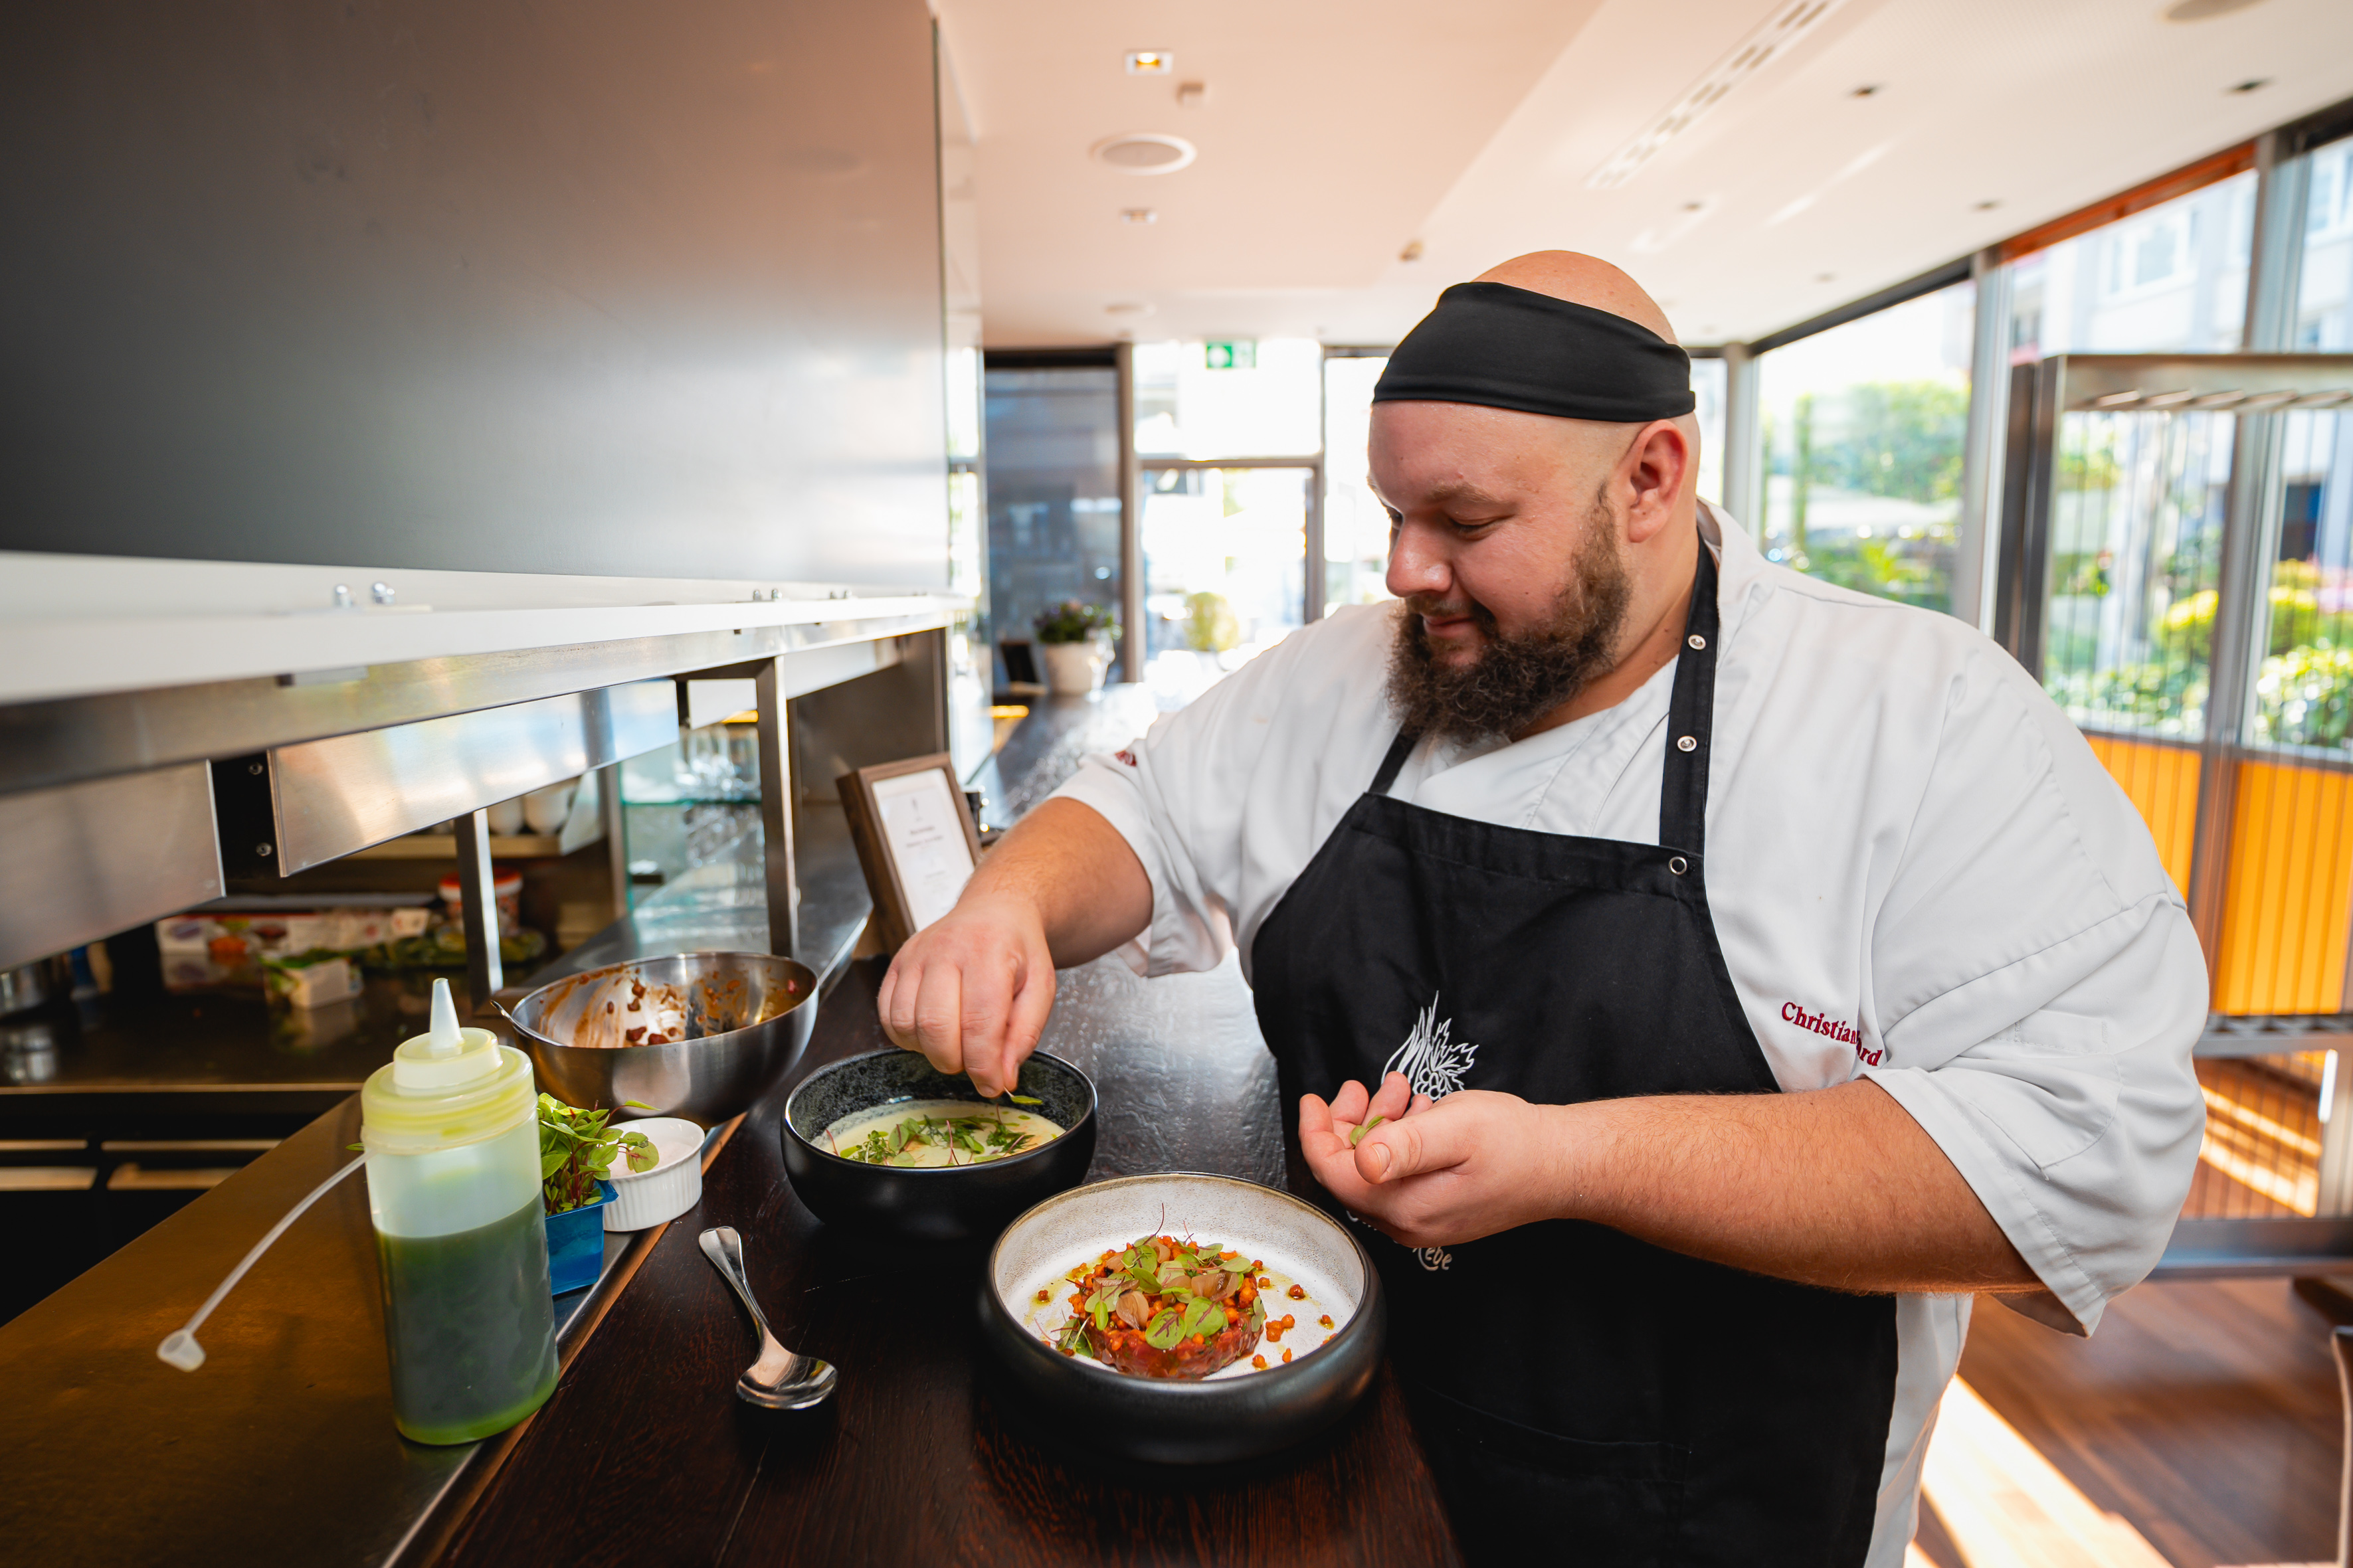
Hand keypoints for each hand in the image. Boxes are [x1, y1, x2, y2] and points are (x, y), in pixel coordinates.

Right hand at [875, 891, 1055, 1098]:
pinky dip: (907, 1038)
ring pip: (906, 1023)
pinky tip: (931, 1033)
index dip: (984, 1066)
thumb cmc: (1017, 950)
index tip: (993, 1086)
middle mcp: (946, 948)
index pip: (979, 1022)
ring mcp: (915, 954)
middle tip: (973, 1064)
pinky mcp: (896, 963)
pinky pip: (888, 1015)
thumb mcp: (1041, 988)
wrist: (994, 910)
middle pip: (936, 1025)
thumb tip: (1002, 1079)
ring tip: (954, 1044)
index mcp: (989, 951)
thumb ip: (1024, 1035)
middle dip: (955, 1061)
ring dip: (929, 1051)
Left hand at [1299, 1076, 1561, 1249]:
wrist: (1565, 1165)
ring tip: (1400, 1091)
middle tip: (1362, 1088)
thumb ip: (1406, 1144)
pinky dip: (1399, 1140)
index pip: (1333, 1174)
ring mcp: (1424, 1221)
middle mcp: (1408, 1223)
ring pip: (1374, 1171)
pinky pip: (1399, 1176)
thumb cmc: (1518, 1145)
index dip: (1315, 1133)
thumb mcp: (1458, 1129)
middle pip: (1349, 1173)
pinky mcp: (1438, 1211)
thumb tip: (1362, 1159)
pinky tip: (1420, 1115)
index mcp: (1405, 1205)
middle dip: (1349, 1123)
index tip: (1313, 1100)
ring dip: (1378, 1126)